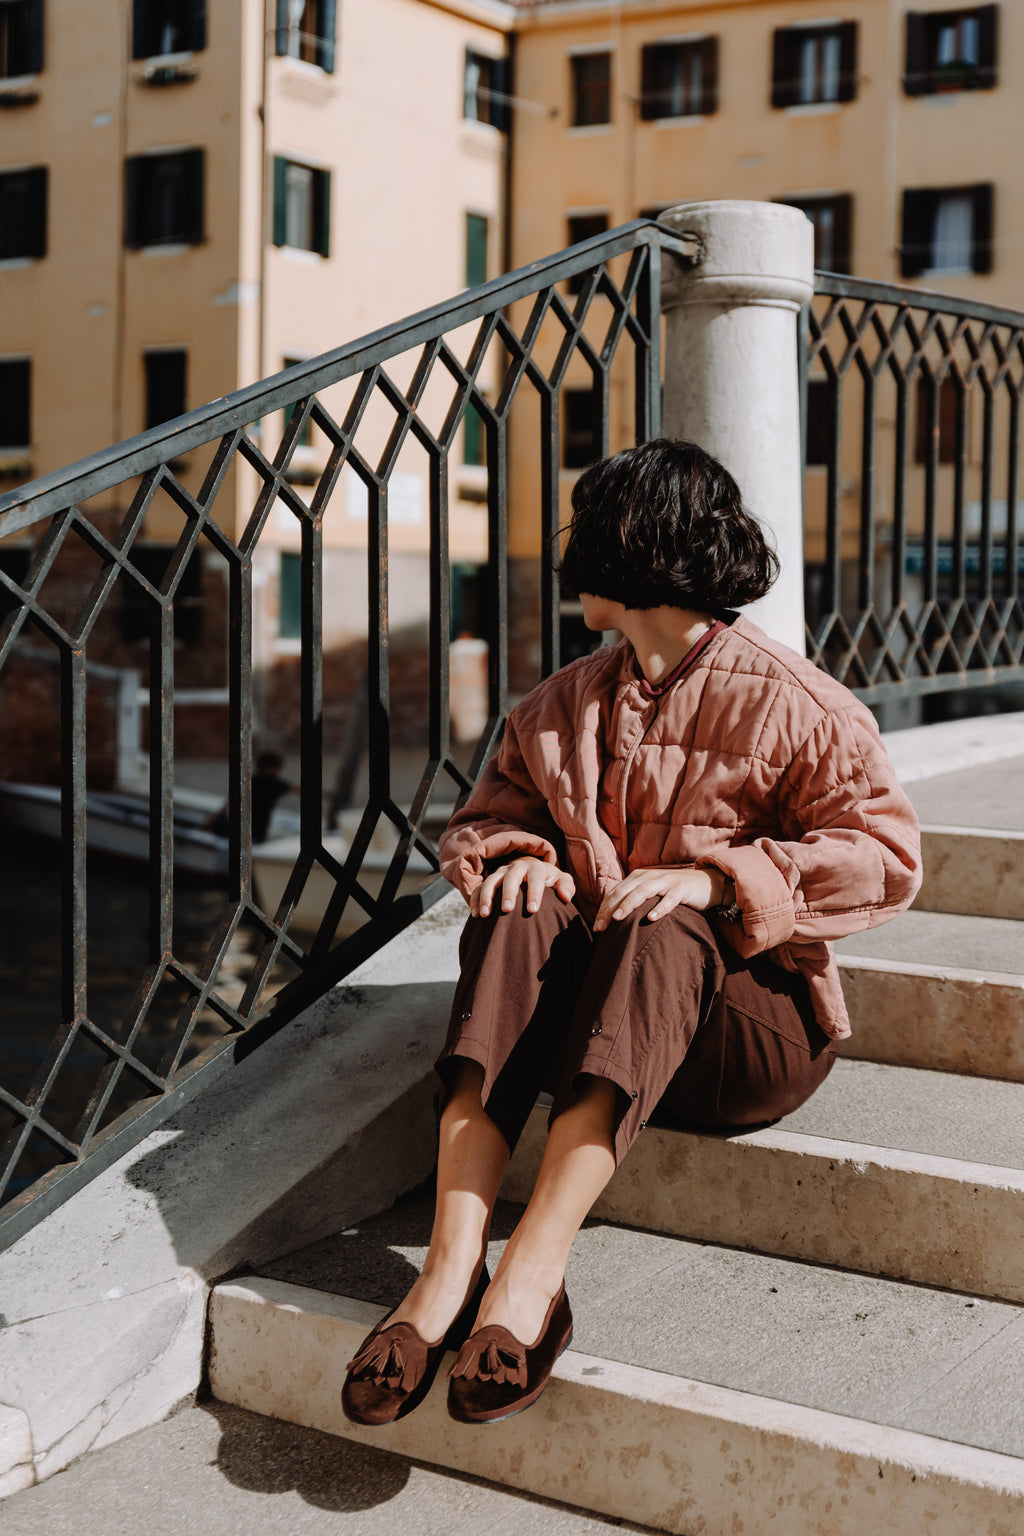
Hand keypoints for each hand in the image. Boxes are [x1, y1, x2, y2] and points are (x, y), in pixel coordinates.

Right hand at [469, 856, 575, 917]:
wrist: (529, 871)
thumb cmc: (548, 880)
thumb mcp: (560, 880)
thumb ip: (566, 886)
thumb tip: (565, 897)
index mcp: (535, 867)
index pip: (535, 877)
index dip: (534, 893)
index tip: (533, 910)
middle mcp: (516, 867)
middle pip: (511, 877)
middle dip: (508, 893)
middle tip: (507, 910)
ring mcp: (500, 873)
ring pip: (491, 881)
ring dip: (486, 897)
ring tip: (485, 915)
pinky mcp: (489, 880)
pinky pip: (479, 888)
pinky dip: (475, 900)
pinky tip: (475, 915)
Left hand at [593, 865, 725, 931]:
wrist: (705, 883)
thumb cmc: (673, 892)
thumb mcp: (651, 893)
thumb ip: (634, 899)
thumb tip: (612, 918)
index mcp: (638, 877)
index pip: (616, 892)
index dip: (604, 908)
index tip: (596, 927)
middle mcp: (650, 876)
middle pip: (625, 891)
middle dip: (610, 908)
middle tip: (601, 927)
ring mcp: (666, 881)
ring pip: (643, 891)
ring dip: (629, 904)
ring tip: (618, 918)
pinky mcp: (682, 888)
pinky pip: (670, 898)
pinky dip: (660, 907)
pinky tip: (651, 918)